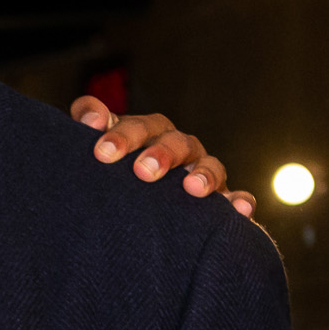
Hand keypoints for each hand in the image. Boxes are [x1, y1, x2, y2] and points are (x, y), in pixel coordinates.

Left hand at [72, 96, 256, 217]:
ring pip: (209, 166)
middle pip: (172, 142)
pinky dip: (238, 201)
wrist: (134, 211)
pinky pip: (234, 197)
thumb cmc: (114, 173)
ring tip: (192, 187)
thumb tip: (90, 118)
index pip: (136, 127)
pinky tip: (238, 209)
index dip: (120, 134)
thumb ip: (89, 127)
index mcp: (144, 135)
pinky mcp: (220, 199)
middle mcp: (175, 147)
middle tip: (143, 171)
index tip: (101, 152)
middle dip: (160, 154)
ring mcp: (200, 170)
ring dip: (203, 174)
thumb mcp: (99, 153)